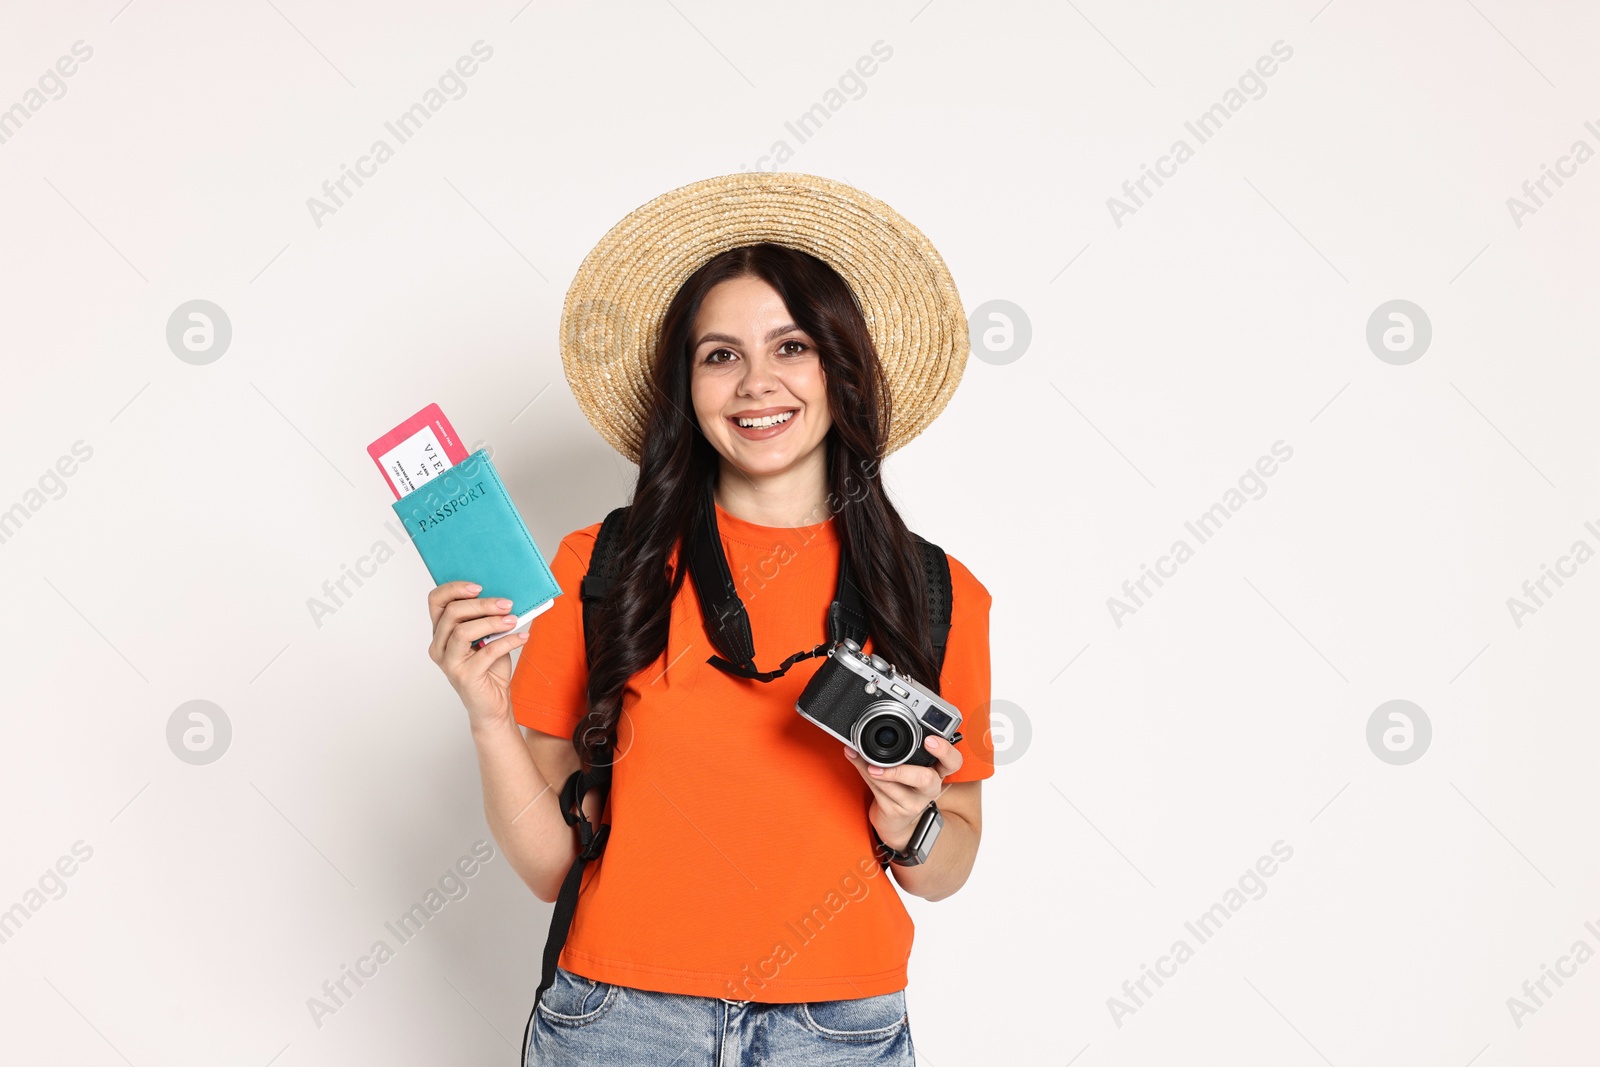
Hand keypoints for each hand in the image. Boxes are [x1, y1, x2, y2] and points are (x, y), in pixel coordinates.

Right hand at [426, 581, 527, 732]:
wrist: (493, 705)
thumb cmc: (489, 669)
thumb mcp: (487, 637)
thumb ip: (486, 619)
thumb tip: (503, 596)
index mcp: (441, 632)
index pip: (436, 601)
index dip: (454, 589)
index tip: (479, 586)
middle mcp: (439, 646)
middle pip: (452, 613)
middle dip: (482, 604)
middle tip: (506, 603)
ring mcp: (449, 663)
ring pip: (463, 631)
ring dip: (492, 622)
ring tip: (513, 620)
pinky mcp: (464, 676)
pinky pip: (487, 652)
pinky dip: (507, 641)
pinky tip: (522, 638)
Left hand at [843, 735, 961, 851]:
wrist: (895, 820)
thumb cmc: (903, 786)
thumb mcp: (909, 766)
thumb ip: (901, 747)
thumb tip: (873, 725)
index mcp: (938, 771)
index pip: (953, 761)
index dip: (945, 751)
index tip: (929, 740)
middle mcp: (930, 788)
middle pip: (926, 779)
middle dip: (903, 770)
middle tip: (887, 763)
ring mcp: (914, 802)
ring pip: (895, 784)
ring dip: (878, 771)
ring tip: (866, 762)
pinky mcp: (897, 811)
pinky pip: (881, 791)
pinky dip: (867, 776)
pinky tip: (863, 767)